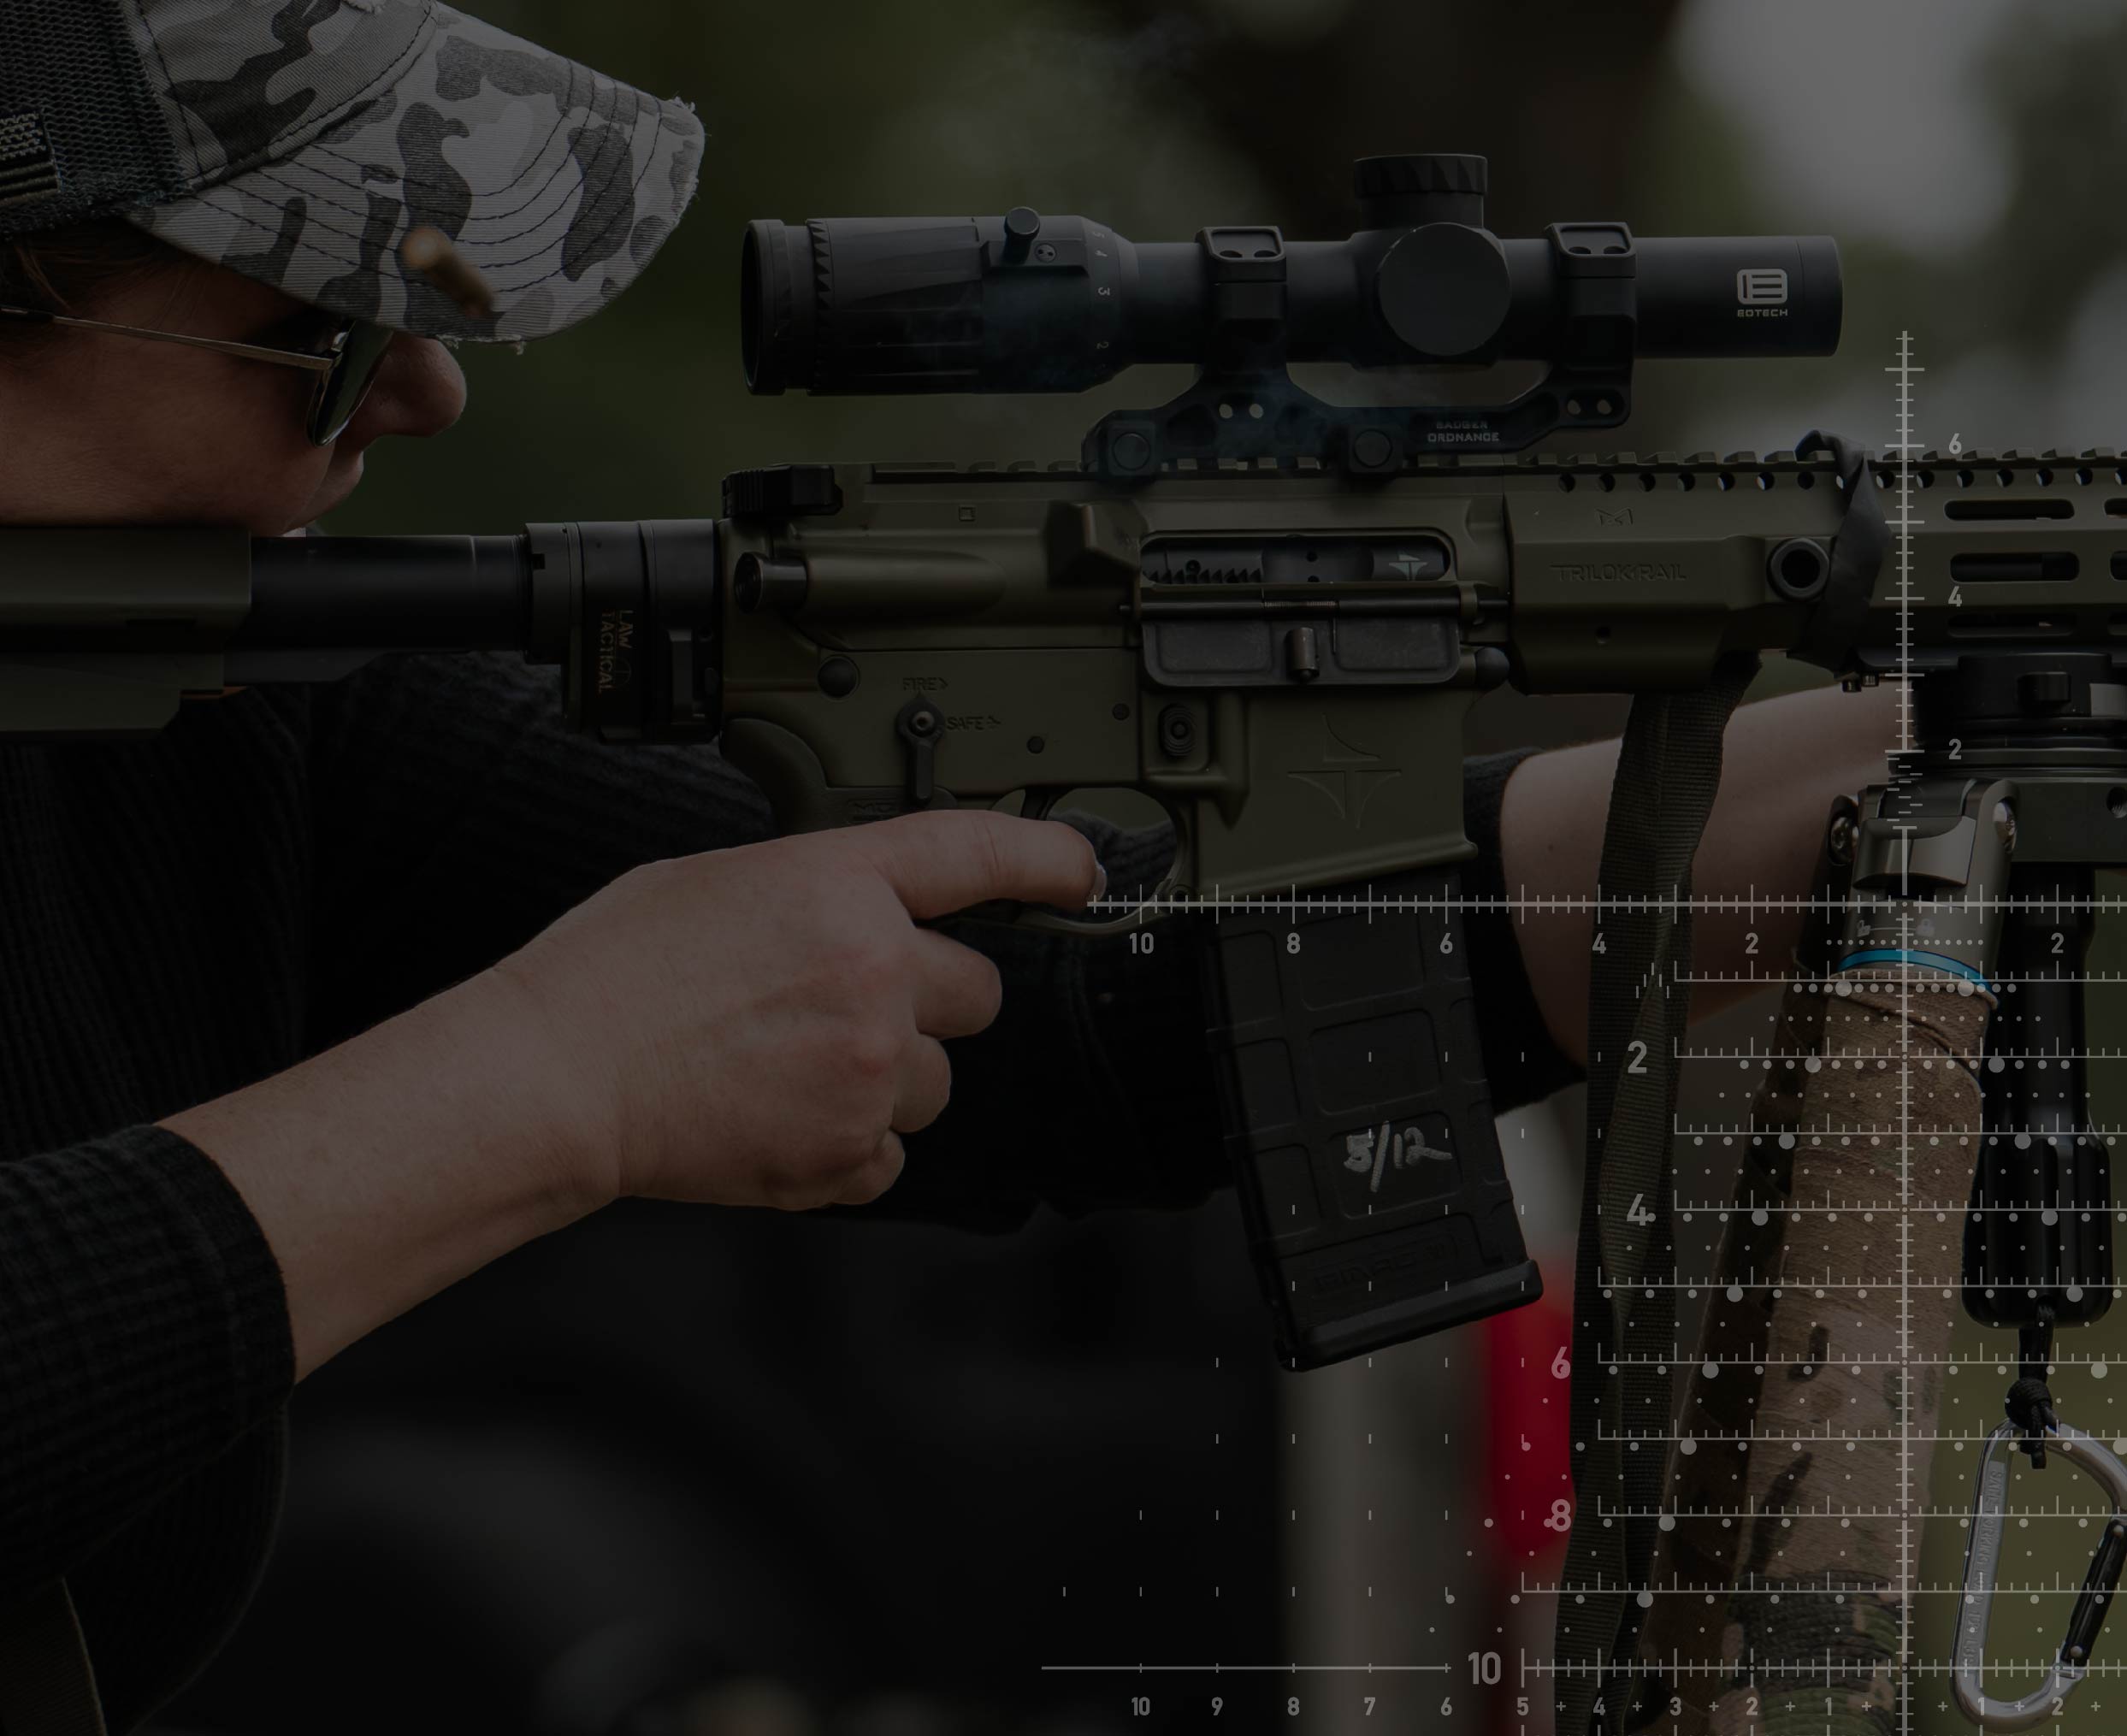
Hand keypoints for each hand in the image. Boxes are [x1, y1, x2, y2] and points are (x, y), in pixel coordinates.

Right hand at [478, 809, 1104, 1213]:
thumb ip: (819, 893)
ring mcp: (870, 1068)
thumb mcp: (722, 883)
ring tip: (788, 1073)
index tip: (1081, 873)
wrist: (557, 1079)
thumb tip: (863, 917)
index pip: (978, 855)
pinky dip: (847, 1148)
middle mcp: (875, 972)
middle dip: (927, 1004)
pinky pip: (891, 1157)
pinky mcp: (849, 1152)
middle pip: (977, 992)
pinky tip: (777, 1119)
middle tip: (843, 1012)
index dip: (1046, 860)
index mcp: (841, 885)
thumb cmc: (613, 975)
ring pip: (936, 1084)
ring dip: (886, 1082)